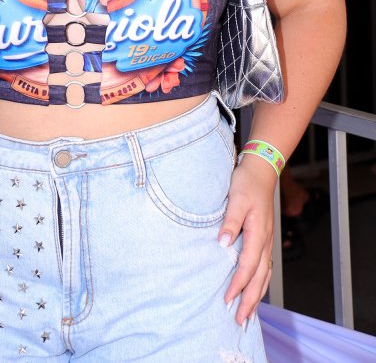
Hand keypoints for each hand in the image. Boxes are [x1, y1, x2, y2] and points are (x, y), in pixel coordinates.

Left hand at [218, 155, 276, 326]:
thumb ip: (231, 222)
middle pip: (259, 278)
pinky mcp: (264, 239)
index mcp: (258, 234)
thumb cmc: (247, 183)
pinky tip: (255, 290)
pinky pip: (265, 268)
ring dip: (256, 295)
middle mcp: (265, 242)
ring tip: (248, 314)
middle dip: (250, 300)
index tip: (228, 299)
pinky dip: (260, 283)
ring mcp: (267, 242)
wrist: (261, 171)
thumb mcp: (236, 199)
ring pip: (264, 275)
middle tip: (240, 320)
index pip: (248, 266)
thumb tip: (223, 243)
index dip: (238, 284)